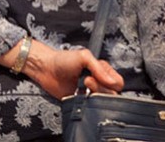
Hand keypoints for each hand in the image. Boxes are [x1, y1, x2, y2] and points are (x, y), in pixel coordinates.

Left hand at [0, 37, 123, 99]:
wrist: (46, 69)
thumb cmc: (63, 59)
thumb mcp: (84, 56)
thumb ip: (99, 68)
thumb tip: (112, 82)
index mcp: (102, 70)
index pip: (118, 82)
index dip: (112, 82)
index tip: (98, 77)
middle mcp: (98, 82)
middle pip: (112, 93)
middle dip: (101, 87)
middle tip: (87, 80)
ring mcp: (90, 93)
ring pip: (102, 101)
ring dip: (94, 94)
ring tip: (83, 85)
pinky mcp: (81, 102)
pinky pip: (90, 108)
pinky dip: (87, 103)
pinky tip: (79, 95)